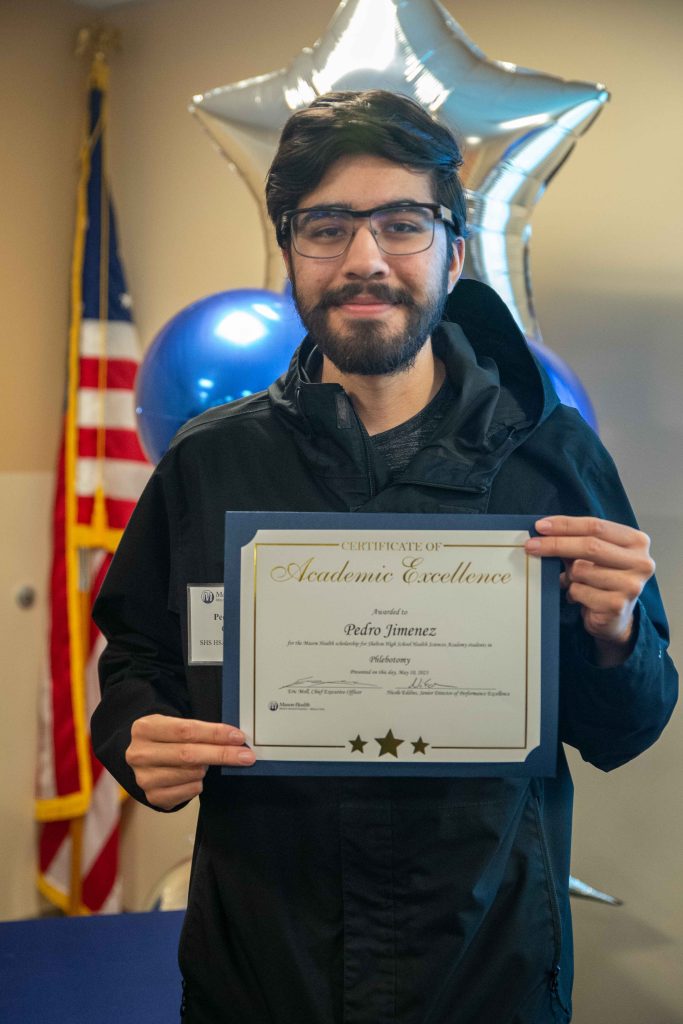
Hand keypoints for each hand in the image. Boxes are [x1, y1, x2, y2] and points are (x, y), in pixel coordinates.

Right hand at [126, 714, 254, 809]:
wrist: (145, 758)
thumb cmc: (167, 739)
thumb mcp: (174, 725)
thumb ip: (199, 730)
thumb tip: (235, 739)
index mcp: (145, 728)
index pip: (186, 730)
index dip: (214, 733)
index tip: (238, 737)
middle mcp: (139, 754)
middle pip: (189, 754)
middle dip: (221, 754)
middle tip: (246, 756)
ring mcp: (144, 778)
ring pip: (191, 774)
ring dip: (206, 768)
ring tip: (204, 762)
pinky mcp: (153, 797)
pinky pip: (190, 790)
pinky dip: (199, 783)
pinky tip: (194, 776)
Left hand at [525, 516, 654, 664]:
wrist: (615, 617)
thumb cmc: (602, 578)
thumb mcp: (593, 555)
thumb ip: (576, 540)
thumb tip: (543, 532)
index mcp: (636, 541)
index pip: (596, 526)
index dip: (565, 525)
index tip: (540, 527)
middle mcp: (640, 562)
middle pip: (589, 545)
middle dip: (556, 544)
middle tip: (531, 545)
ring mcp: (631, 585)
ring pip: (581, 570)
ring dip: (569, 576)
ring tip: (575, 582)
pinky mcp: (617, 605)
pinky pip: (579, 591)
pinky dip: (572, 593)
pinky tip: (581, 597)